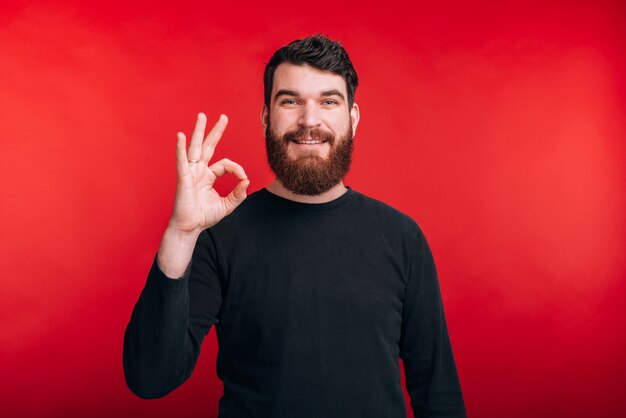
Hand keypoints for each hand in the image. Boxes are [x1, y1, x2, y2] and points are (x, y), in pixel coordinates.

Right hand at [169, 113, 248, 234]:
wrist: (190, 227)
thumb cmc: (204, 216)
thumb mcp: (227, 205)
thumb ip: (238, 194)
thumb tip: (246, 180)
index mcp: (208, 176)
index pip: (225, 164)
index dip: (237, 169)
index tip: (244, 179)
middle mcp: (199, 170)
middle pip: (208, 146)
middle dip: (216, 131)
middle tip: (223, 116)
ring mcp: (190, 172)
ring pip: (196, 148)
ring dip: (199, 131)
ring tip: (202, 116)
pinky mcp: (183, 178)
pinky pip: (182, 161)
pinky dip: (181, 148)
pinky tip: (181, 136)